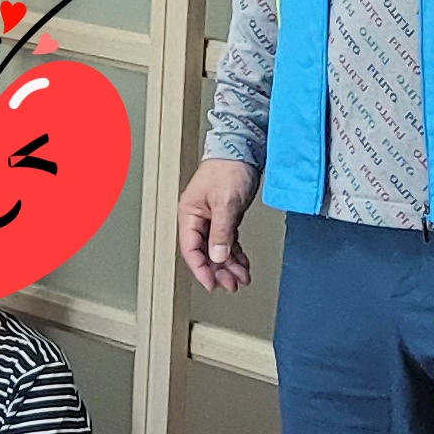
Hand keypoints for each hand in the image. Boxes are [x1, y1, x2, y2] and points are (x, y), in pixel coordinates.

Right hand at [176, 158, 258, 291]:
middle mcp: (198, 219)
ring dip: (229, 266)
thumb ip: (221, 232)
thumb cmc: (229, 168)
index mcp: (189, 214)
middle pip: (204, 253)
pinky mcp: (226, 217)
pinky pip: (228, 242)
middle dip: (218, 271)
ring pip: (218, 250)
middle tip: (231, 285)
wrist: (244, 148)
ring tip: (241, 278)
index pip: (191, 249)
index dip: (201, 269)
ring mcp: (212, 219)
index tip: (212, 284)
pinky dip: (236, 255)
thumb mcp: (225, 203)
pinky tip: (243, 265)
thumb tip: (217, 257)